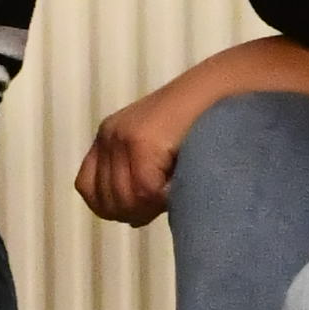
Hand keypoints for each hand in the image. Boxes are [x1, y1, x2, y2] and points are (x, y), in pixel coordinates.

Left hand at [76, 66, 219, 225]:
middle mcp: (108, 135)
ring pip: (127, 198)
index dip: (113, 208)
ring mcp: (121, 136)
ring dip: (153, 205)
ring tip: (175, 189)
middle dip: (137, 211)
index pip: (88, 189)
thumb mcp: (159, 158)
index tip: (142, 208)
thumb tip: (133, 219)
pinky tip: (180, 184)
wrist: (220, 89)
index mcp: (107, 138)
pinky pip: (145, 190)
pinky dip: (164, 197)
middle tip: (165, 200)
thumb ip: (140, 184)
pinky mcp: (141, 140)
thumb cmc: (198, 126)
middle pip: (108, 200)